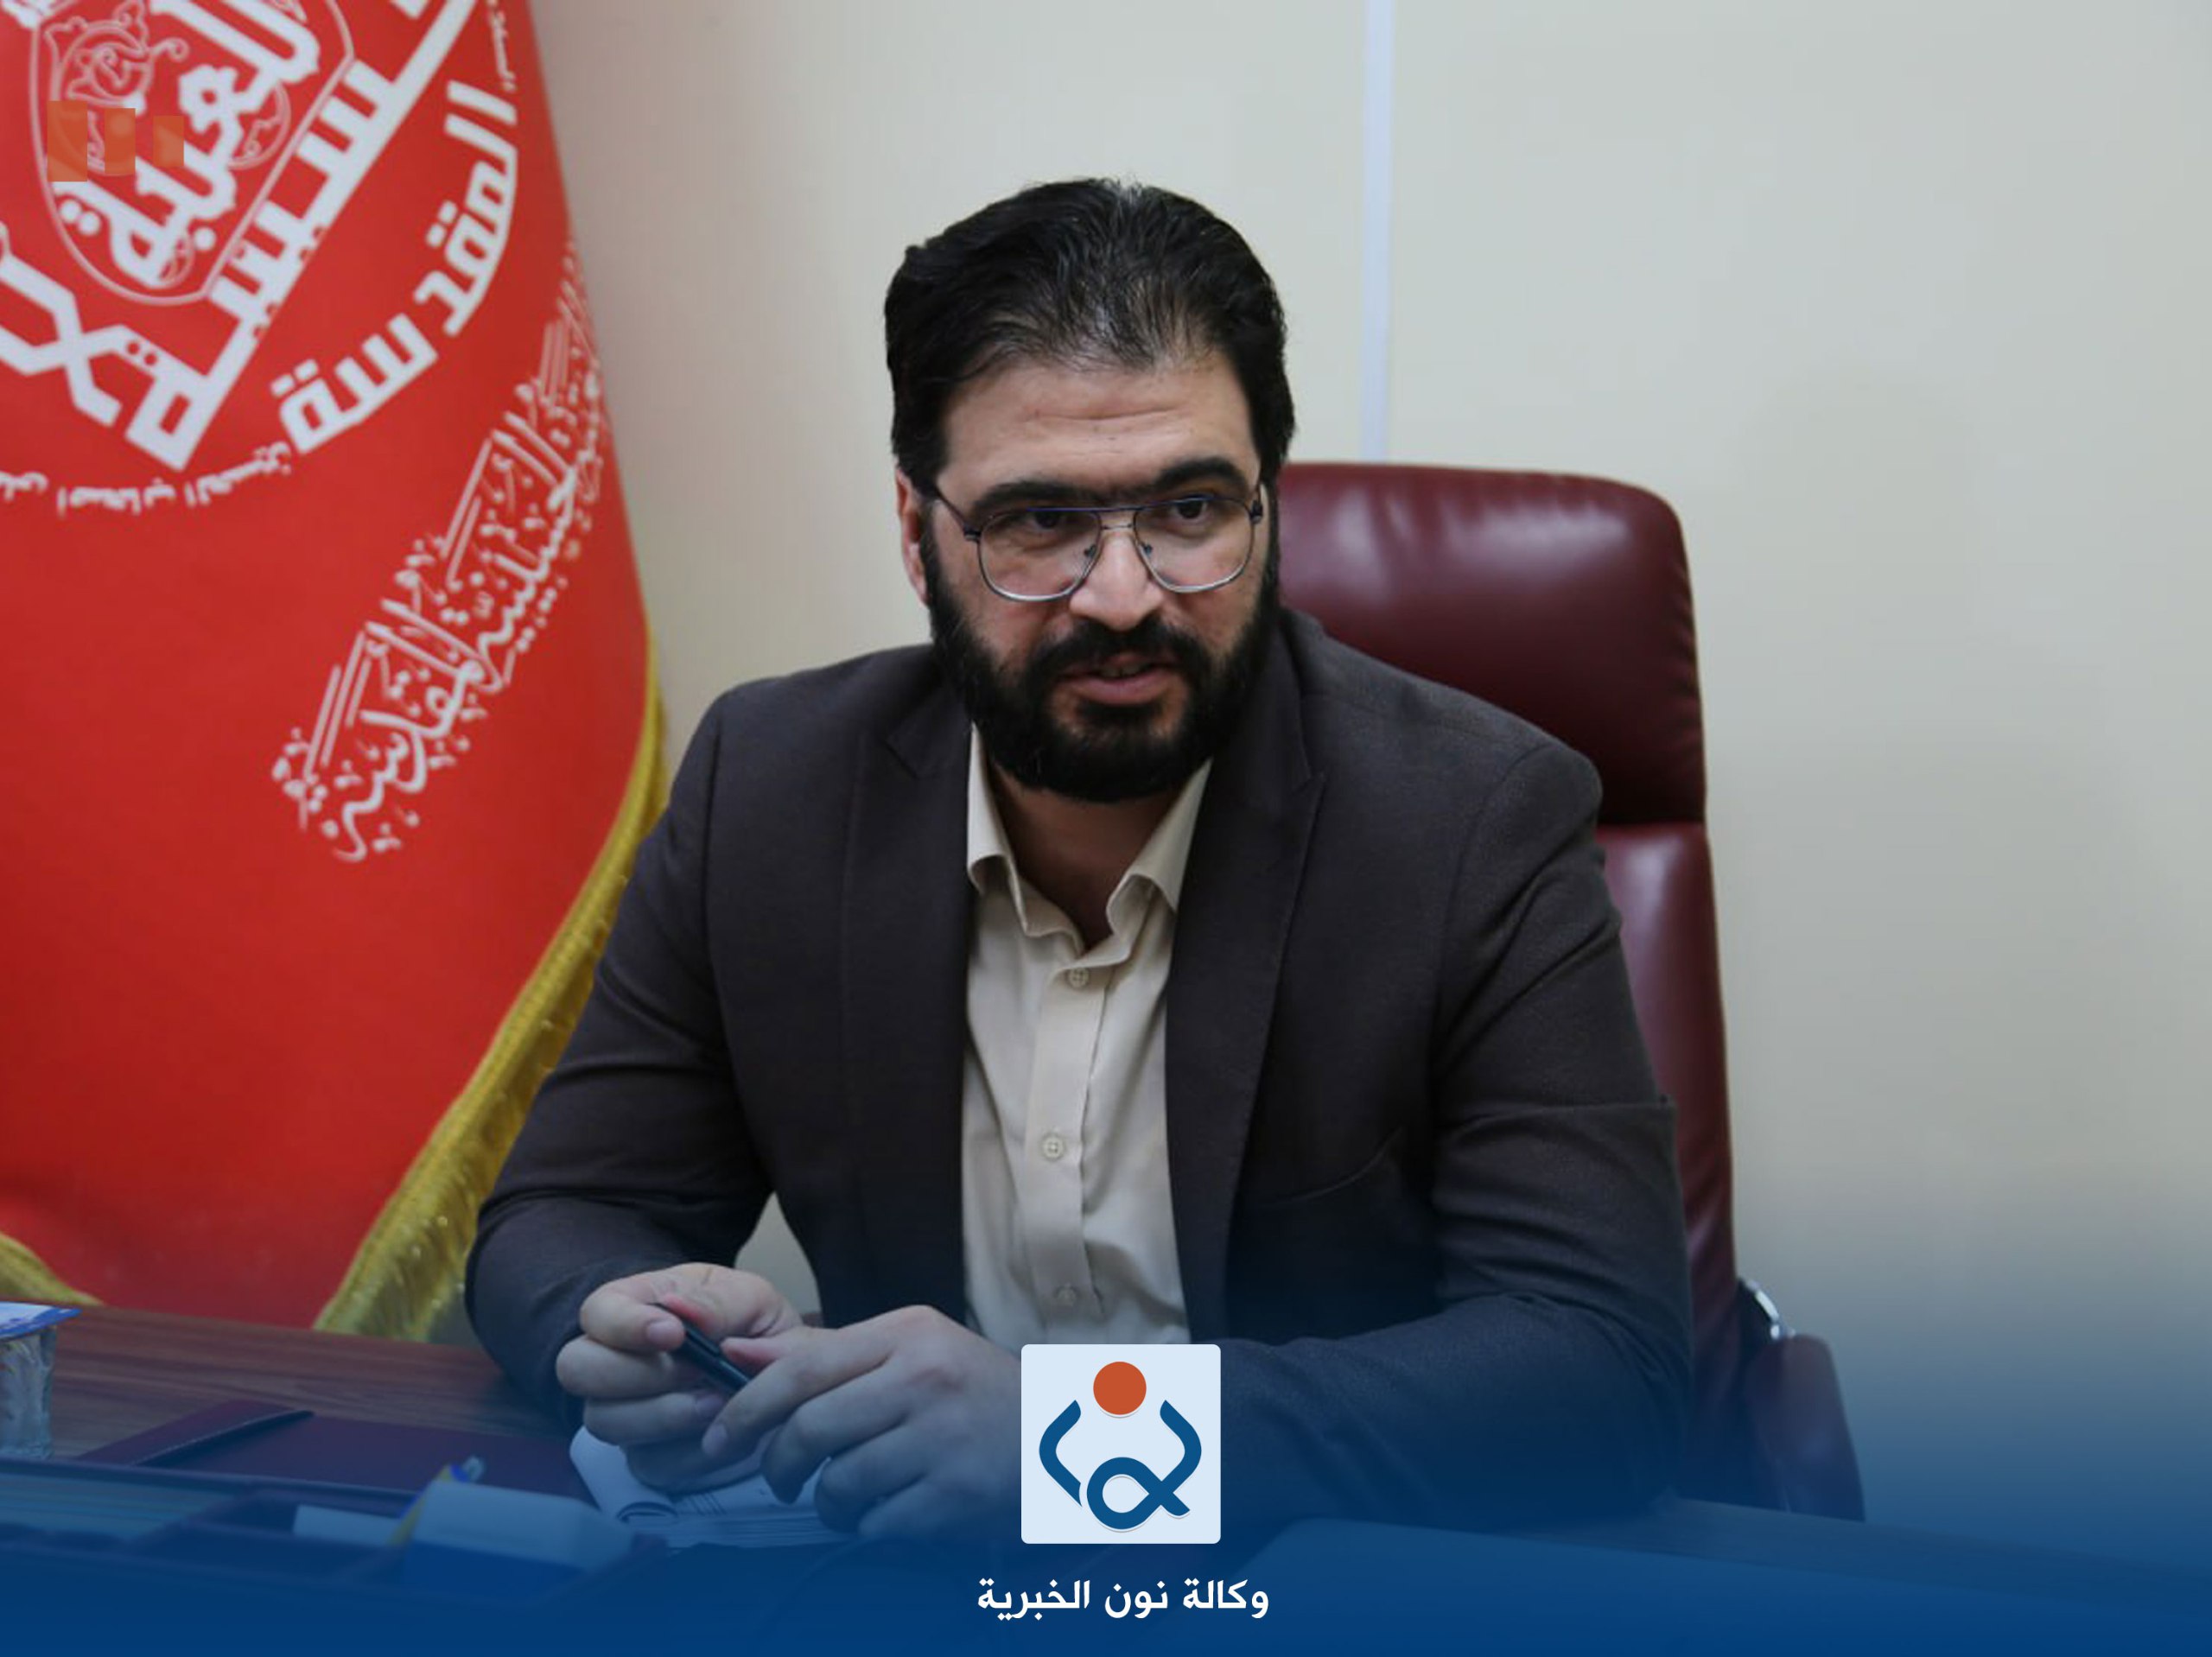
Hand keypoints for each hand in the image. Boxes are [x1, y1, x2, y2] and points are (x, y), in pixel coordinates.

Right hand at [554, 1263, 803, 1491]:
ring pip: (605, 1422)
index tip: (673, 1334)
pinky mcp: (647, 1457)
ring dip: (664, 1415)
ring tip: (717, 1402)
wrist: (783, 1381)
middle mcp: (614, 1360)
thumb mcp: (750, 1299)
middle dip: (636, 1373)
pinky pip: (648, 1464)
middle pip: (576, 1369)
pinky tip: (724, 1433)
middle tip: (696, 1371)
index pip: (596, 1311)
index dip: (623, 1325)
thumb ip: (719, 1302)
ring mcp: (624, 1413)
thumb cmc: (754, 1327)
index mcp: (635, 1306)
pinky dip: (691, 1453)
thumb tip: (683, 1312)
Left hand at [709, 1305, 1018, 1539]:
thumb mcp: (908, 1350)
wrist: (1061, 1437)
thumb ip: (823, 1355)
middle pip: (809, 1430)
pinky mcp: (956, 1495)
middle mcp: (925, 1379)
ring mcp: (943, 1439)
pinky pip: (875, 1523)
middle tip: (778, 1478)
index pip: (801, 1369)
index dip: (746, 1408)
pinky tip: (884, 1511)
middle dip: (776, 1464)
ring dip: (825, 1503)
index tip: (719, 1437)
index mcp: (908, 1334)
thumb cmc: (971, 1392)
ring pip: (838, 1483)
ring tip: (842, 1498)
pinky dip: (866, 1526)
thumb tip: (739, 1355)